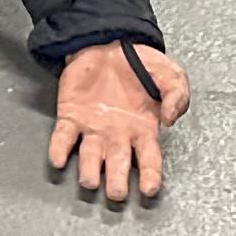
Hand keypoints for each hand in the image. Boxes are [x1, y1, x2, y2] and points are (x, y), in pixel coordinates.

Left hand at [47, 41, 188, 203]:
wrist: (109, 42)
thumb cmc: (141, 64)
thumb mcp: (171, 75)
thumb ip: (177, 96)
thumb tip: (169, 118)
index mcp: (143, 130)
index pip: (149, 160)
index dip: (151, 176)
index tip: (150, 189)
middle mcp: (117, 136)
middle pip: (118, 165)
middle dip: (117, 182)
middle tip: (117, 194)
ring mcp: (93, 129)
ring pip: (89, 157)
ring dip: (88, 171)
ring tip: (90, 182)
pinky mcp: (71, 116)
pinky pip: (63, 137)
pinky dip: (59, 149)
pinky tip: (57, 159)